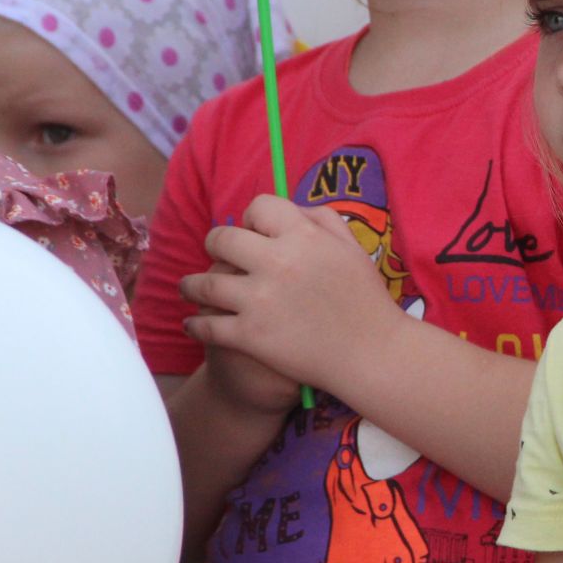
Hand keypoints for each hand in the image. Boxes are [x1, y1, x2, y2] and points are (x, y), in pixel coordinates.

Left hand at [180, 195, 407, 397]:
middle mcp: (277, 262)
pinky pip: (207, 324)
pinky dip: (196, 324)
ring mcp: (259, 300)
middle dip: (215, 245)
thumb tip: (292, 209)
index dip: (253, 218)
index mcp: (303, 237)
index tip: (254, 232)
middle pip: (221, 239)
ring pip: (203, 283)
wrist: (373, 355)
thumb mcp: (354, 249)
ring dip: (191, 285)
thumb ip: (324, 220)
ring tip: (189, 288)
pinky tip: (193, 324)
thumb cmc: (367, 301)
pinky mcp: (250, 335)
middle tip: (217, 256)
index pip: (258, 207)